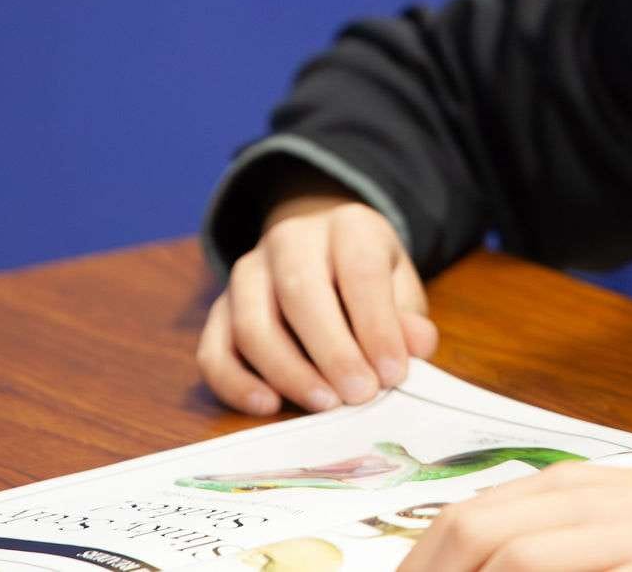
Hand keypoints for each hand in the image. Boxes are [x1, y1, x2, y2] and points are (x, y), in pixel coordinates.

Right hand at [197, 174, 437, 416]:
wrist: (322, 253)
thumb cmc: (367, 280)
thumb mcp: (400, 287)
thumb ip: (408, 318)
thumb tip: (417, 345)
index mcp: (347, 226)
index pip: (359, 269)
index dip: (377, 325)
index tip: (392, 373)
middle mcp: (290, 240)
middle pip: (300, 292)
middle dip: (332, 351)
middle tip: (359, 395)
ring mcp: (248, 272)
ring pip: (251, 322)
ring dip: (288, 371)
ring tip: (324, 404)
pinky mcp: (220, 310)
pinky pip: (214, 349)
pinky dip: (236, 383)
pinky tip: (267, 405)